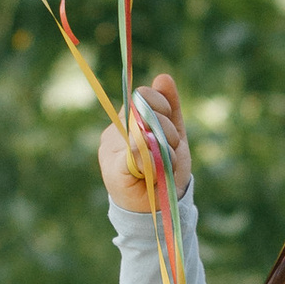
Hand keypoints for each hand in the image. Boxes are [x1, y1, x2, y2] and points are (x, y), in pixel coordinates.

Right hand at [98, 70, 188, 214]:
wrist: (158, 207)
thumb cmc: (164, 169)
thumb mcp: (173, 134)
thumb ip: (169, 106)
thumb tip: (163, 76)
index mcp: (128, 120)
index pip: (142, 95)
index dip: (160, 103)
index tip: (171, 119)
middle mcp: (115, 132)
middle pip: (143, 109)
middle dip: (166, 126)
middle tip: (171, 146)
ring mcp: (110, 149)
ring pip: (142, 129)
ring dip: (165, 145)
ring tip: (166, 162)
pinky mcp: (113, 168)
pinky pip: (135, 151)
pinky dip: (153, 158)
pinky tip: (157, 167)